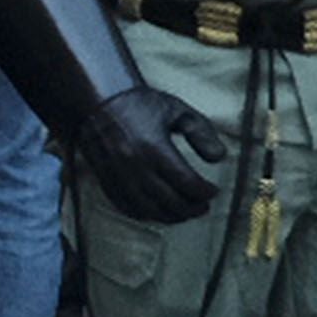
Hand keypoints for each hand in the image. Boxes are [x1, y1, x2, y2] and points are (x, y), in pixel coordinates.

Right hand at [73, 88, 229, 221]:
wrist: (96, 99)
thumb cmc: (140, 104)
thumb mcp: (176, 110)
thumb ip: (202, 133)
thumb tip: (219, 158)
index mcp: (154, 147)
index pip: (188, 184)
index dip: (206, 192)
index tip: (214, 191)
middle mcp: (134, 165)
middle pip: (172, 202)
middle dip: (193, 208)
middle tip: (203, 205)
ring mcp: (118, 176)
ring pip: (150, 211)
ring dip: (172, 217)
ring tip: (185, 211)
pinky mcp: (106, 180)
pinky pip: (128, 208)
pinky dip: (147, 215)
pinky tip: (159, 210)